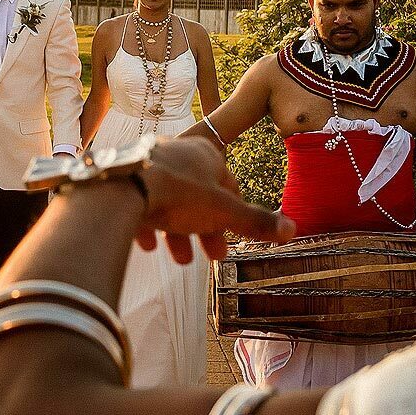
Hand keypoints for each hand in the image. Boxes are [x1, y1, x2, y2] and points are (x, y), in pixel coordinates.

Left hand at [133, 137, 291, 262]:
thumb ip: (255, 222)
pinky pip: (138, 204)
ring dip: (177, 233)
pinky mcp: (123, 180)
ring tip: (179, 259)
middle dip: (206, 230)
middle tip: (212, 257)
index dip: (235, 215)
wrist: (122, 190)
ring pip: (169, 203)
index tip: (235, 238)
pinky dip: (146, 225)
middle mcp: (177, 154)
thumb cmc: (178, 195)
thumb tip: (293, 229)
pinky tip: (147, 245)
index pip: (228, 185)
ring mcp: (148, 166)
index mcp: (205, 155)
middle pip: (198, 198)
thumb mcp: (223, 212)